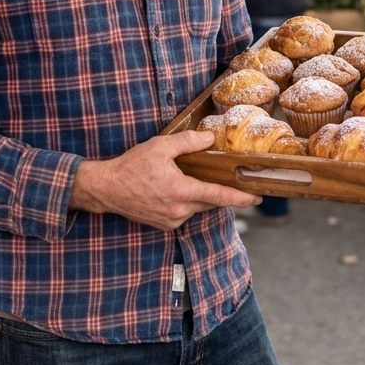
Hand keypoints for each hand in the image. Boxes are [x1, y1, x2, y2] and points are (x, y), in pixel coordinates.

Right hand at [70, 131, 260, 230]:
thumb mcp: (161, 146)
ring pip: (197, 208)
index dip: (241, 197)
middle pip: (211, 202)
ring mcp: (171, 221)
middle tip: (235, 184)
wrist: (107, 189)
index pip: (219, 196)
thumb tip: (210, 139)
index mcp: (181, 191)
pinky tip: (177, 190)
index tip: (257, 197)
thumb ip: (188, 142)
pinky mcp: (164, 225)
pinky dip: (187, 202)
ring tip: (192, 180)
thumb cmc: (132, 166)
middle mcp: (179, 210)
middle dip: (223, 194)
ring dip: (201, 196)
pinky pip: (185, 213)